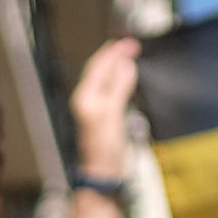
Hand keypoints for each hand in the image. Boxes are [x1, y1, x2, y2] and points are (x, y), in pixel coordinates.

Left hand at [69, 38, 139, 182]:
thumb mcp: (112, 114)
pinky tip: (128, 79)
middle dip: (115, 56)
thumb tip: (125, 66)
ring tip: (130, 57)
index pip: (98, 66)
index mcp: (85, 97)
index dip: (113, 52)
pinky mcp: (105, 117)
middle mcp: (88, 100)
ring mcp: (96, 109)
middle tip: (131, 46)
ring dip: (118, 67)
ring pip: (106, 80)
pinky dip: (120, 81)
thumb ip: (118, 88)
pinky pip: (112, 91)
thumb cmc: (104, 149)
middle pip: (100, 71)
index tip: (129, 44)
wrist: (104, 173)